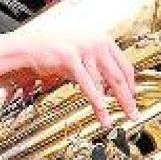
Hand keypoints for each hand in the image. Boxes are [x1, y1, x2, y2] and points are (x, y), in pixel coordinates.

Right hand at [0, 27, 138, 126]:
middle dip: (128, 98)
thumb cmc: (51, 50)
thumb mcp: (79, 53)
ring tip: (115, 119)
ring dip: (114, 104)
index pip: (125, 65)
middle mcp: (97, 43)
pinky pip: (88, 85)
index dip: (131, 85)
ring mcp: (84, 50)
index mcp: (102, 40)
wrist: (28, 46)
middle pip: (119, 76)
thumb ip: (95, 64)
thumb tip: (107, 84)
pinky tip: (102, 111)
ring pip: (106, 82)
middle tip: (133, 114)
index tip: (133, 98)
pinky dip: (97, 101)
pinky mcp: (71, 59)